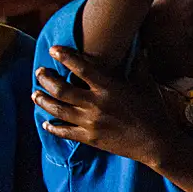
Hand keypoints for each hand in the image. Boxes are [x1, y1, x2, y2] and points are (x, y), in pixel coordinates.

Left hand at [33, 47, 184, 166]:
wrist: (156, 143)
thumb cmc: (154, 112)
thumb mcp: (147, 86)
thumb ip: (140, 66)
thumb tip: (142, 47)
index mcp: (109, 88)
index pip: (80, 68)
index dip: (65, 57)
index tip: (53, 49)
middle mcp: (95, 104)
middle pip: (60, 89)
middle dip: (46, 79)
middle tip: (39, 72)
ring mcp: (90, 123)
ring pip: (57, 109)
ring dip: (43, 100)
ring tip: (35, 94)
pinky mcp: (90, 138)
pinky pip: (64, 132)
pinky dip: (52, 126)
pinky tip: (46, 122)